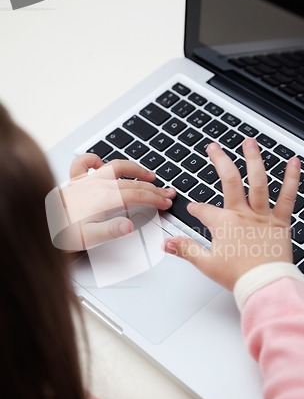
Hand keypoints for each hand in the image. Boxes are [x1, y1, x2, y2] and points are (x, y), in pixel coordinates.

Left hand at [58, 153, 175, 249]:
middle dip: (153, 188)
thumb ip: (111, 231)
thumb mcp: (90, 238)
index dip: (155, 198)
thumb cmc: (63, 233)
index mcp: (104, 198)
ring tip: (149, 175)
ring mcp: (87, 180)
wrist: (41, 227)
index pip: (137, 195)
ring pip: (116, 166)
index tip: (166, 202)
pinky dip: (96, 160)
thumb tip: (130, 225)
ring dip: (135, 169)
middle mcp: (97, 185)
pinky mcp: (75, 181)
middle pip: (132, 183)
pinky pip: (84, 163)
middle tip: (167, 193)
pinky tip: (102, 164)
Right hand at [164, 139, 300, 289]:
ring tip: (249, 142)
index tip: (194, 208)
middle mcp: (242, 214)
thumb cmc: (239, 276)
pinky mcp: (280, 221)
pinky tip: (293, 163)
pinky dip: (292, 179)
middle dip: (220, 161)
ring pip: (258, 181)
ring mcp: (262, 215)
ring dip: (253, 159)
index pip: (203, 210)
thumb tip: (167, 244)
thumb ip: (186, 250)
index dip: (196, 208)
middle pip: (229, 180)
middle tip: (214, 148)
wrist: (265, 284)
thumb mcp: (206, 263)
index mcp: (223, 224)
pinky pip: (287, 196)